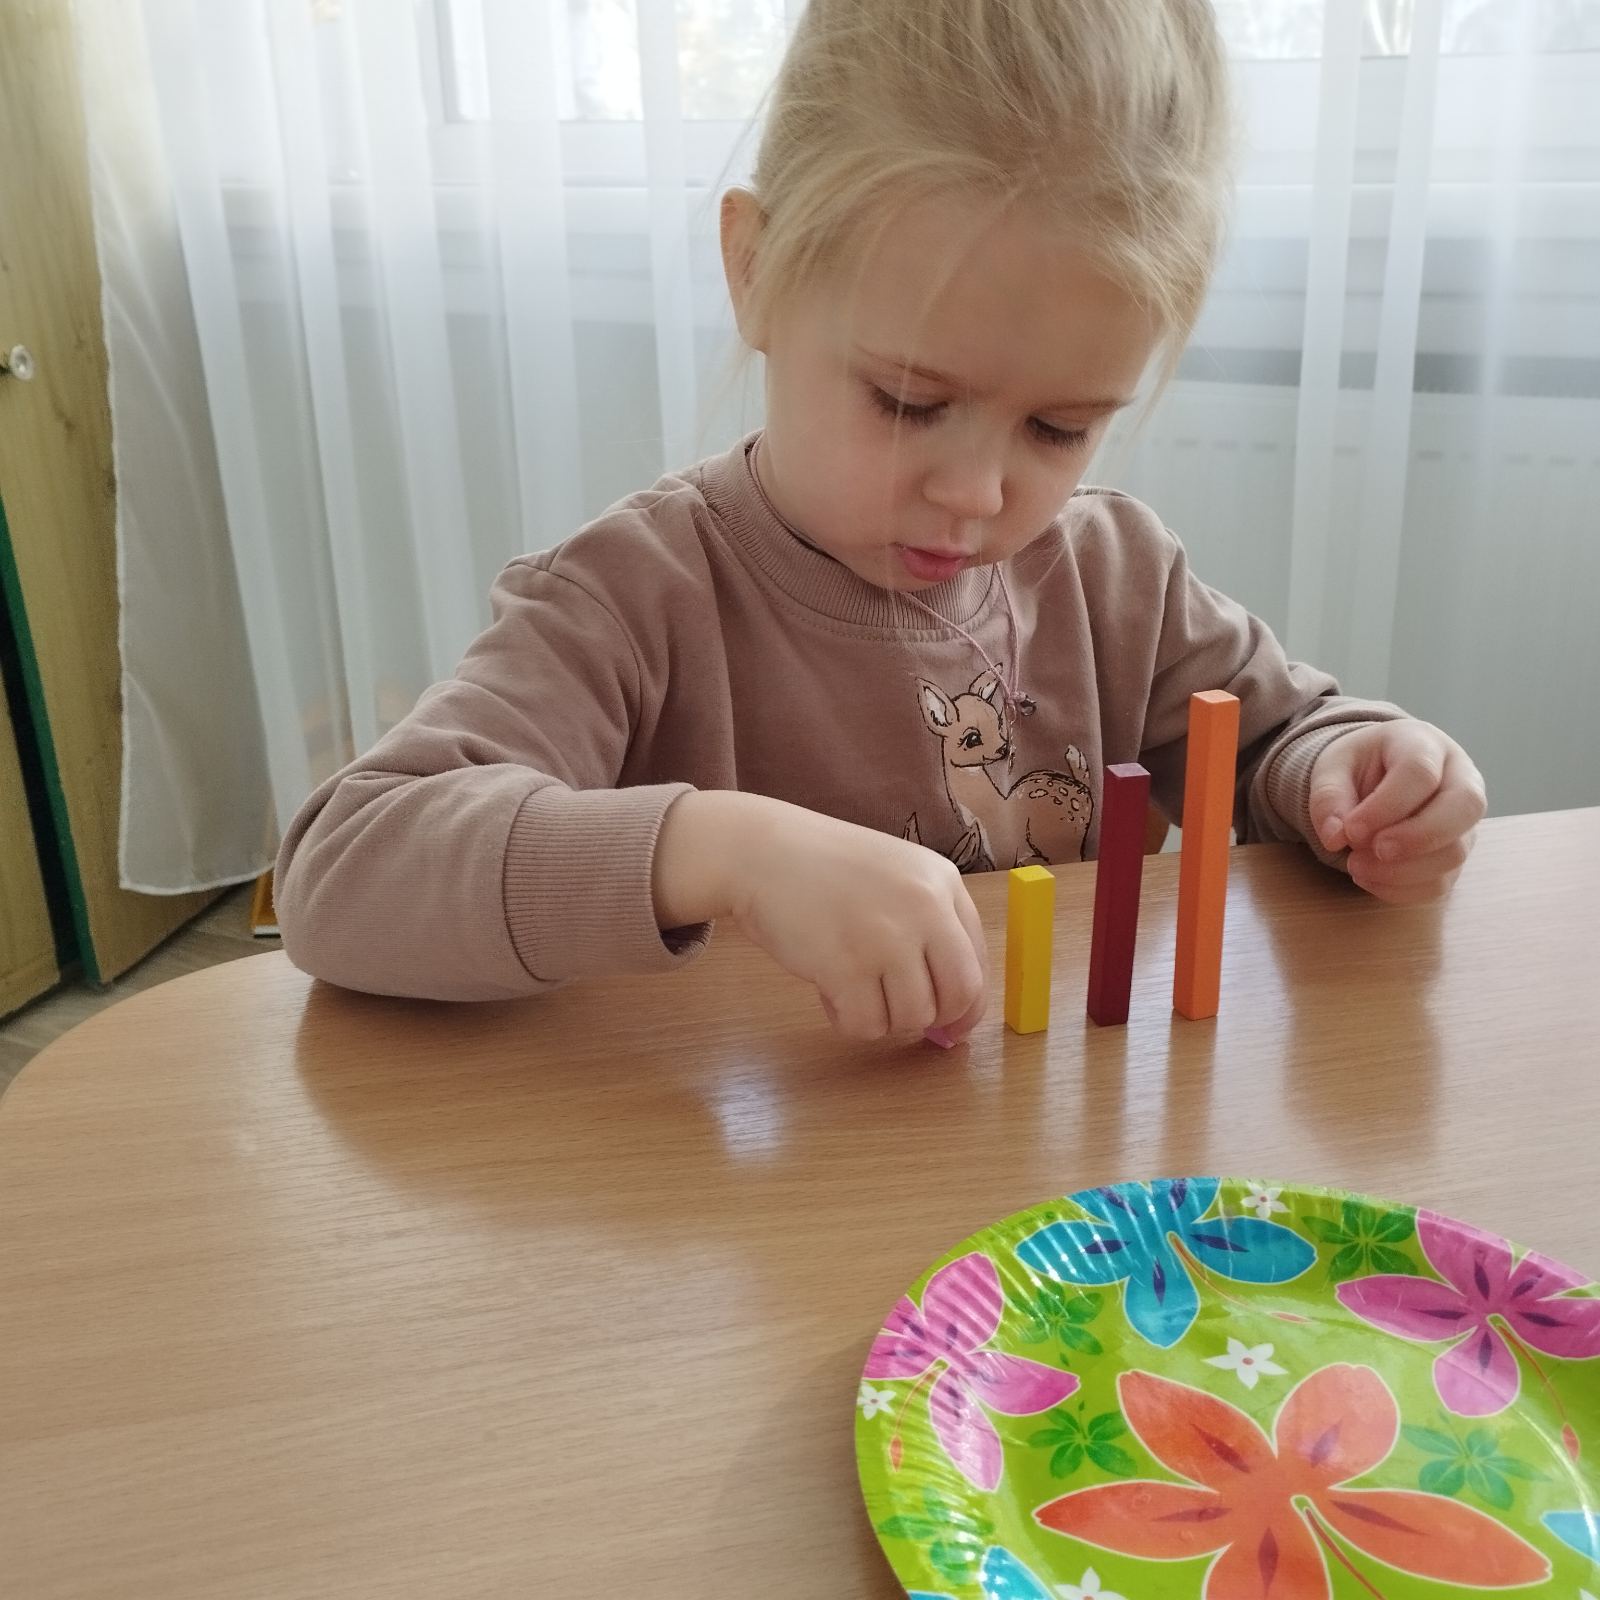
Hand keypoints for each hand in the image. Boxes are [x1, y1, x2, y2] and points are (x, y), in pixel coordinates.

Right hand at [654, 791, 989, 1043]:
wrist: (762, 852)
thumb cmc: (825, 870)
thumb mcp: (895, 878)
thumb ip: (927, 930)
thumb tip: (952, 1013)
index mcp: (942, 882)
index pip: (978, 963)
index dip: (966, 1006)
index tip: (950, 1025)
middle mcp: (924, 907)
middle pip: (958, 995)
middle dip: (934, 1019)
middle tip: (902, 1016)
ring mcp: (885, 936)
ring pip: (912, 1017)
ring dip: (883, 1019)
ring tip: (851, 990)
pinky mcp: (844, 965)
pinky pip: (866, 1025)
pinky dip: (848, 1022)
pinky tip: (829, 994)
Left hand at [1307, 722, 1485, 904]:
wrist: (1375, 776)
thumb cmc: (1358, 766)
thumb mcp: (1332, 768)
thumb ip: (1328, 796)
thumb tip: (1335, 837)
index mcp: (1426, 745)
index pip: (1421, 773)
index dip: (1387, 807)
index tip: (1352, 830)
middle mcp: (1460, 778)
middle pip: (1465, 807)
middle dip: (1416, 838)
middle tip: (1372, 851)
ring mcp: (1463, 821)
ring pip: (1456, 852)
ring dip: (1403, 870)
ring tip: (1355, 865)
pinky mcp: (1453, 854)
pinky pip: (1441, 881)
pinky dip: (1403, 889)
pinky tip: (1369, 878)